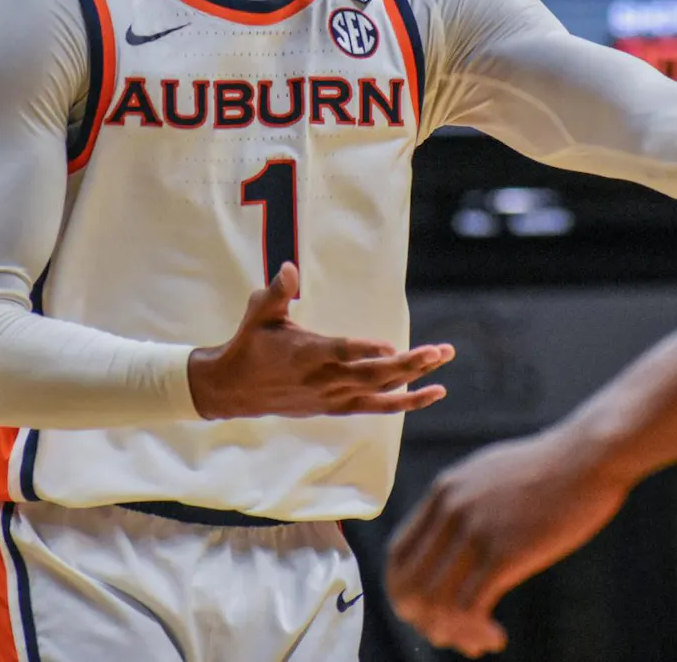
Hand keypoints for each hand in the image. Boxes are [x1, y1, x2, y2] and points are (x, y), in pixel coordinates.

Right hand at [187, 262, 454, 418]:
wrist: (234, 389)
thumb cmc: (250, 343)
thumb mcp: (259, 313)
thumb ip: (277, 292)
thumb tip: (289, 268)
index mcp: (306, 353)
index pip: (341, 352)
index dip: (365, 350)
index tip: (391, 346)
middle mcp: (324, 379)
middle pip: (372, 374)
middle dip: (409, 363)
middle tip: (440, 351)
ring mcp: (333, 396)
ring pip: (380, 390)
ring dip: (414, 379)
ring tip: (443, 364)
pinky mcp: (337, 406)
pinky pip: (378, 407)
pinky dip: (405, 401)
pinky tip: (431, 392)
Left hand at [386, 426, 635, 656]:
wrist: (589, 456)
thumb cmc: (550, 469)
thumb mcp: (490, 474)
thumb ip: (464, 501)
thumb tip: (454, 538)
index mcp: (443, 491)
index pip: (397, 554)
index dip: (406, 591)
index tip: (430, 611)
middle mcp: (450, 510)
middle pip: (408, 584)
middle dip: (423, 620)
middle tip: (453, 635)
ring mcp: (475, 530)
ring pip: (435, 603)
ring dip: (451, 632)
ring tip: (477, 642)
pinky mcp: (504, 552)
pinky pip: (470, 608)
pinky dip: (476, 632)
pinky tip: (496, 636)